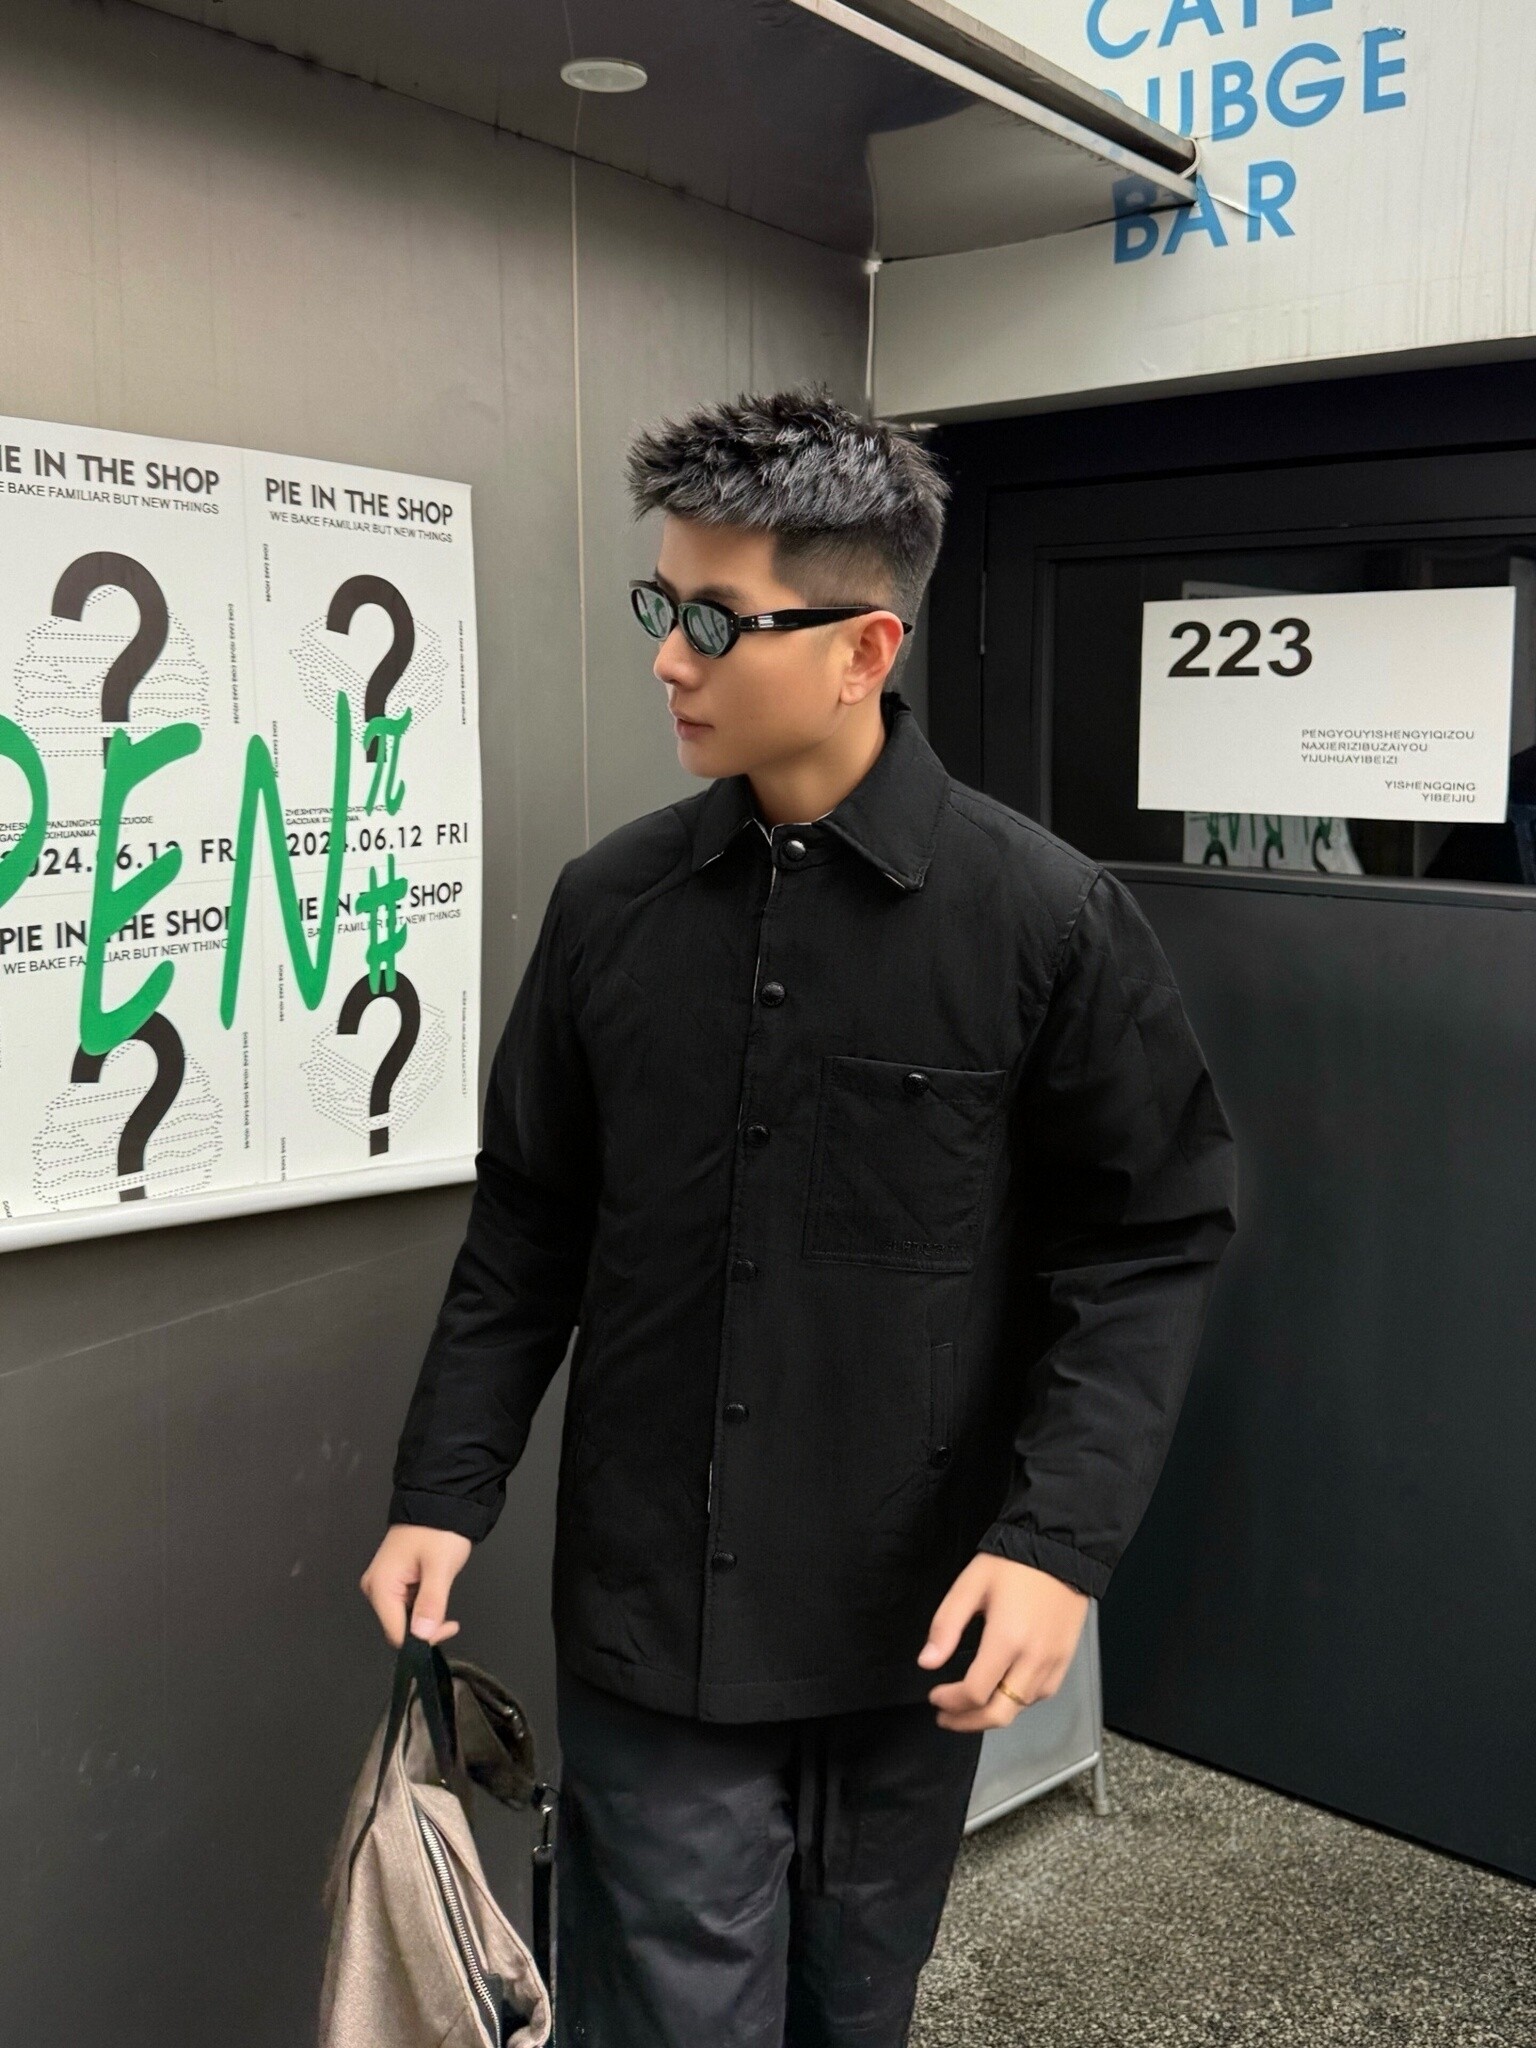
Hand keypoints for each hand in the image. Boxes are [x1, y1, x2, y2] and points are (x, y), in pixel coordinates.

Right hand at [360, 1524, 472, 1647]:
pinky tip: (434, 1590)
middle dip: (424, 1627)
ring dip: (425, 1614)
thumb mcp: (439, 1567)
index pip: (396, 1633)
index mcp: (380, 1586)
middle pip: (398, 1627)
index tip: (448, 1627)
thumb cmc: (439, 1528)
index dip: (422, 1638)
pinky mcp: (392, 1579)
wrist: (440, 1499)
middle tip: (450, 1619)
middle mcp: (375, 1587)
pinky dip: (423, 1603)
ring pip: (403, 1616)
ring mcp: (382, 1582)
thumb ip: (431, 1603)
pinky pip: (405, 1603)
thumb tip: (422, 1635)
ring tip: (442, 1594)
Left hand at [917, 1554, 1088, 1730]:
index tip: (934, 1696)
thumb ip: (946, 1626)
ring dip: (991, 1713)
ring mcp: (1054, 1663)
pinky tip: (1002, 1691)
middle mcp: (1033, 1659)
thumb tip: (927, 1662)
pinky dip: (1018, 1702)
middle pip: (999, 1714)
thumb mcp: (970, 1585)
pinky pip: (1041, 1696)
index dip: (950, 1702)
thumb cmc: (1013, 1564)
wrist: (1061, 1550)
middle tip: (946, 1717)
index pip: (975, 1692)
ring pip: (1020, 1708)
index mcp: (1007, 1640)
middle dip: (967, 1723)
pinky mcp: (1066, 1661)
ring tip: (969, 1705)